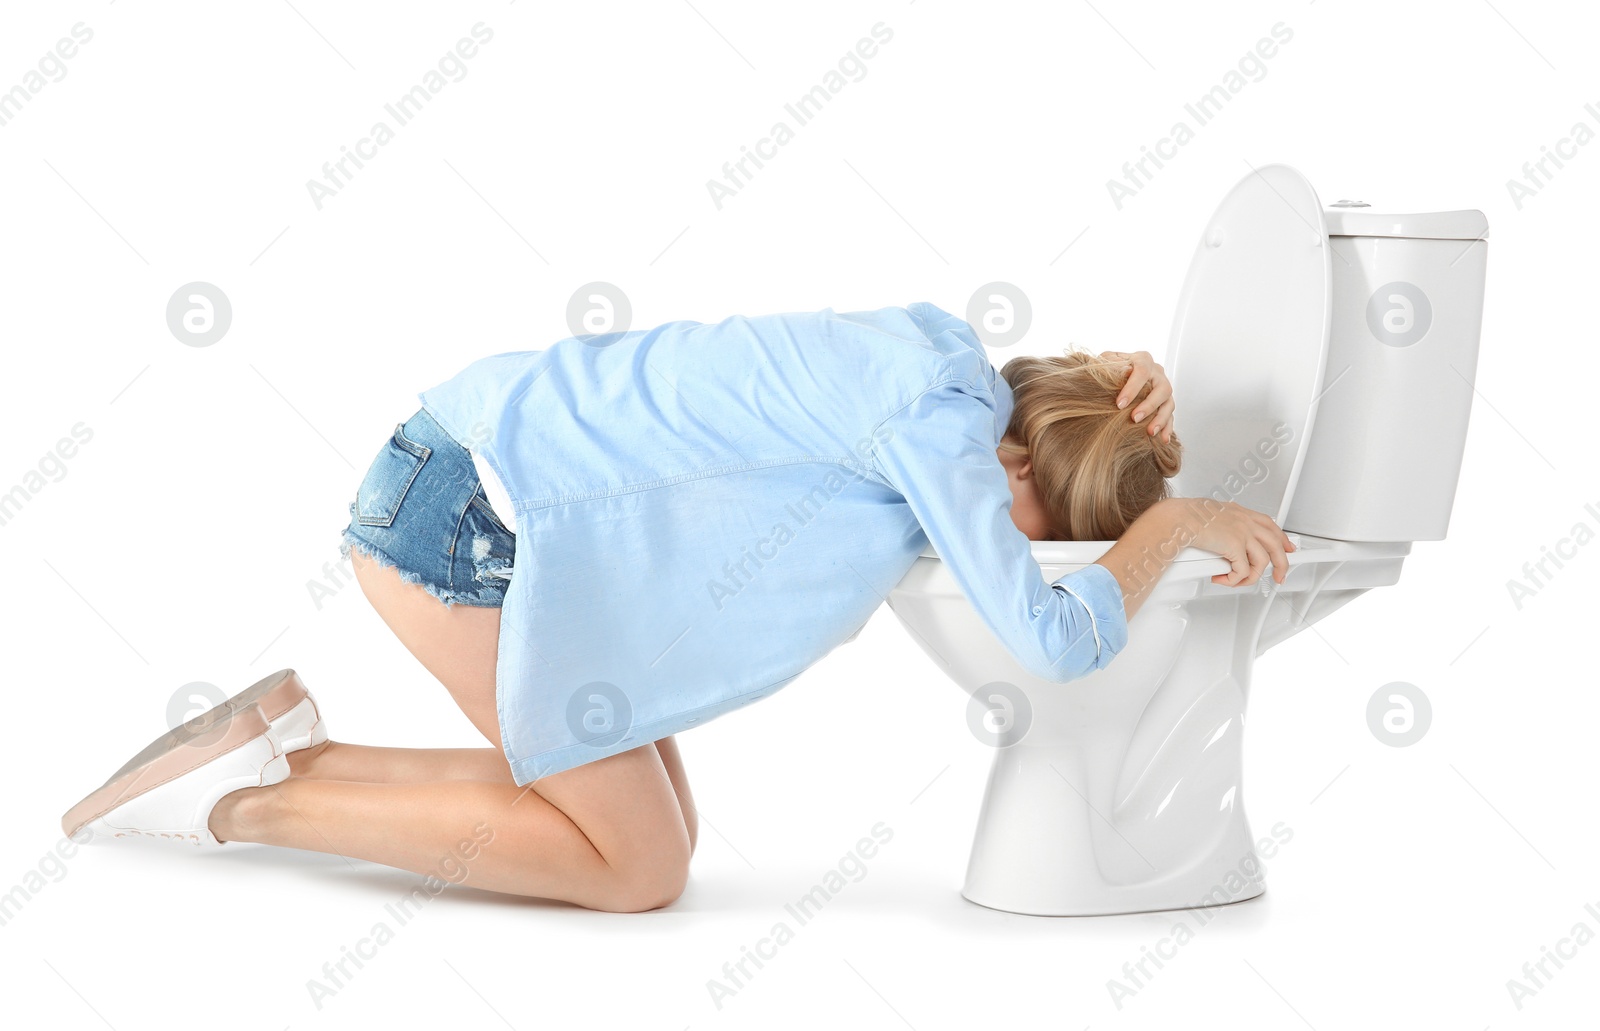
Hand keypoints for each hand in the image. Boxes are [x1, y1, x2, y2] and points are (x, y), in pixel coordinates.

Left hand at [1100, 350, 1174, 442]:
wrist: (1118, 372)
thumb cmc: (1112, 367)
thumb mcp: (1106, 360)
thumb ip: (1107, 362)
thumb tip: (1108, 374)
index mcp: (1143, 360)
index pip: (1142, 371)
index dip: (1132, 388)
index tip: (1120, 404)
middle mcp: (1157, 373)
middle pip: (1162, 388)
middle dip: (1149, 405)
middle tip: (1134, 418)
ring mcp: (1163, 387)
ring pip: (1169, 403)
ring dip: (1161, 419)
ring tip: (1150, 432)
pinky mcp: (1165, 402)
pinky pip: (1171, 415)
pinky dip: (1167, 427)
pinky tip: (1163, 439)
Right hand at [1159, 497, 1295, 586]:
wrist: (1178, 519)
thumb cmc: (1185, 518)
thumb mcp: (1210, 516)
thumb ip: (1222, 527)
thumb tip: (1221, 543)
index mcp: (1240, 512)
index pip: (1270, 526)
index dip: (1281, 540)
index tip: (1287, 549)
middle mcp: (1245, 521)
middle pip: (1276, 545)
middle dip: (1282, 564)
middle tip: (1280, 576)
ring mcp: (1243, 533)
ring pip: (1262, 562)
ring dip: (1251, 577)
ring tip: (1237, 581)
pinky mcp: (1235, 547)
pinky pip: (1242, 571)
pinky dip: (1233, 580)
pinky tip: (1222, 578)